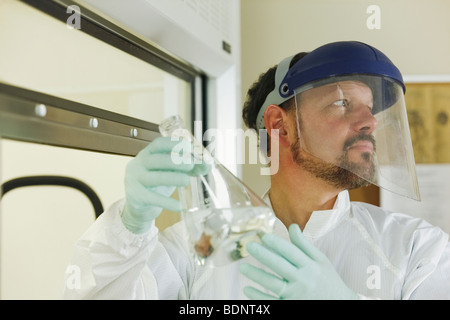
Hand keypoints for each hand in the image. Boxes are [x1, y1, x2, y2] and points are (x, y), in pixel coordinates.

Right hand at [121, 136, 207, 233]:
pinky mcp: (137, 196)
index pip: (158, 144)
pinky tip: (180, 206)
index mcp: (148, 153)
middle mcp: (139, 164)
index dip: (173, 144)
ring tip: (186, 180)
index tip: (188, 147)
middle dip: (174, 161)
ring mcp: (135, 180)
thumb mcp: (169, 170)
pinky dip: (168, 202)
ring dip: (171, 178)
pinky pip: (153, 198)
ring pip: (154, 178)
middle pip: (155, 160)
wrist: (138, 204)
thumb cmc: (157, 182)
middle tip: (190, 164)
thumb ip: (187, 166)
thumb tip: (207, 164)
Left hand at [239, 224, 357, 299]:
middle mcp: (303, 280)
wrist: (340, 306)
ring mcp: (297, 295)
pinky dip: (259, 297)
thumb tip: (292, 226)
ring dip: (257, 276)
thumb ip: (304, 245)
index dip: (278, 244)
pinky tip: (247, 289)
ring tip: (243, 267)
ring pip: (274, 284)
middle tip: (249, 246)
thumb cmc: (328, 280)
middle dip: (264, 255)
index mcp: (310, 266)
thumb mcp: (321, 261)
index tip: (264, 236)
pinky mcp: (291, 306)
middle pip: (281, 266)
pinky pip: (273, 302)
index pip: (291, 253)